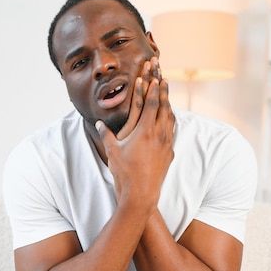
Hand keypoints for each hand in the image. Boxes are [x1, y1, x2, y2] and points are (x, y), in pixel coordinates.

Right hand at [95, 57, 174, 211]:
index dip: (151, 88)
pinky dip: (170, 120)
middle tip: (163, 75)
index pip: (151, 103)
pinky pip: (172, 131)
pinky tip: (170, 118)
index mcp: (144, 131)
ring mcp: (166, 143)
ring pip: (170, 118)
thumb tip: (98, 124)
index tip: (152, 75)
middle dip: (162, 89)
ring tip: (167, 93)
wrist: (141, 194)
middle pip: (164, 106)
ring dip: (168, 103)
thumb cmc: (124, 173)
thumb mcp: (112, 152)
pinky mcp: (169, 153)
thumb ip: (106, 135)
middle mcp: (159, 134)